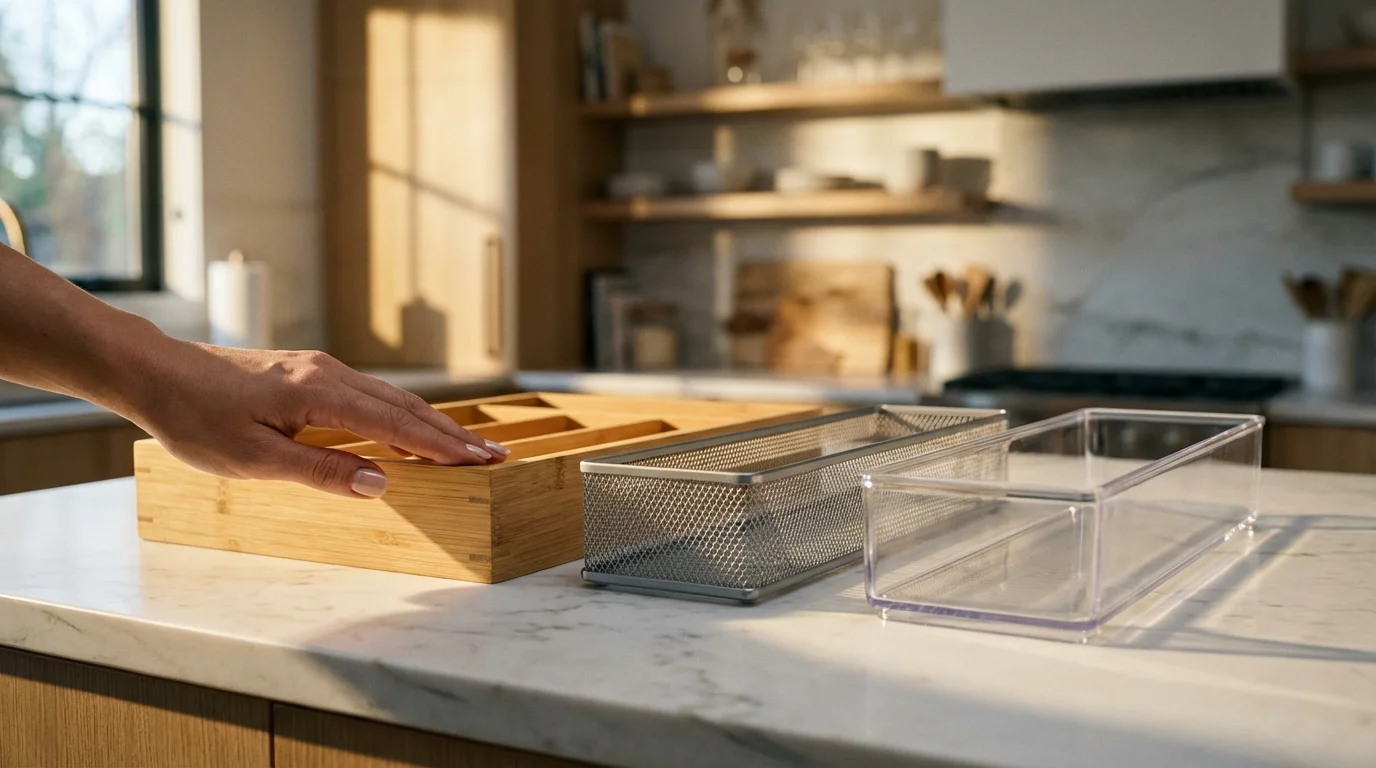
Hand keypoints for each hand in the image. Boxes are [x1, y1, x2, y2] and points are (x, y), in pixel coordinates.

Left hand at [128, 342, 507, 497]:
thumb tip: (382, 481)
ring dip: (432, 424)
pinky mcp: (309, 373)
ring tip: (466, 447)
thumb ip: (321, 471)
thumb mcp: (255, 459)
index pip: (399, 424)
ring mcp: (321, 369)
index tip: (483, 463)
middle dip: (453, 435)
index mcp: (321, 394)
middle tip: (495, 458)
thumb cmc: (197, 418)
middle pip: (406, 407)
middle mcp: (329, 373)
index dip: (444, 447)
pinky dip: (403, 415)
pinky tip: (411, 429)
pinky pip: (371, 395)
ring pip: (391, 398)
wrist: (157, 372)